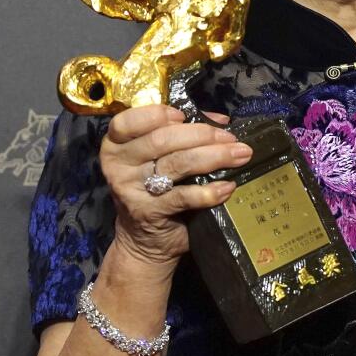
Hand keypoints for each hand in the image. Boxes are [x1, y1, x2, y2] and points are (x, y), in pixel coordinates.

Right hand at [100, 104, 252, 267]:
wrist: (145, 240)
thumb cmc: (155, 189)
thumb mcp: (160, 158)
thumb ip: (184, 133)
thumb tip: (220, 120)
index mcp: (116, 144)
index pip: (128, 121)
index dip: (157, 114)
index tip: (184, 116)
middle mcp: (118, 165)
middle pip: (161, 140)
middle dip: (202, 135)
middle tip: (230, 138)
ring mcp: (131, 190)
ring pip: (176, 164)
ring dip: (214, 157)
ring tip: (239, 155)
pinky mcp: (148, 212)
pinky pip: (183, 196)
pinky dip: (209, 191)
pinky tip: (227, 187)